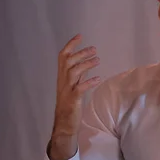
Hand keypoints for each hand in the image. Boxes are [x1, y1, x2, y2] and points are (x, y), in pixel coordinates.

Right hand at [49, 34, 100, 159]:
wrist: (64, 123)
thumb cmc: (70, 104)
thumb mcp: (73, 87)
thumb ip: (78, 76)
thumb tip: (86, 64)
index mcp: (62, 77)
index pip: (62, 56)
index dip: (71, 45)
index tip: (80, 36)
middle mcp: (62, 81)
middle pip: (68, 62)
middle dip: (81, 53)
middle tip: (94, 49)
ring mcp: (67, 90)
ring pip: (73, 72)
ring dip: (86, 65)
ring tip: (98, 60)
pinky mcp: (72, 100)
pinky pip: (80, 89)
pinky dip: (88, 82)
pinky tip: (98, 78)